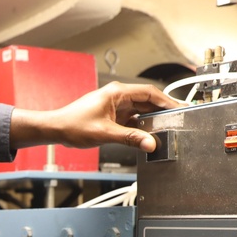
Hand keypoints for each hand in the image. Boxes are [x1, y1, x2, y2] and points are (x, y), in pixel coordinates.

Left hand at [9, 82, 181, 151]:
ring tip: (168, 128)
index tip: (180, 108)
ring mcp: (115, 106)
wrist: (56, 129)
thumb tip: (150, 143)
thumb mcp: (104, 133)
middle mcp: (117, 97)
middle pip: (147, 102)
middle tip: (180, 119)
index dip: (167, 101)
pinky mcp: (112, 116)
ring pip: (141, 111)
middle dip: (163, 111)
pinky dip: (141, 127)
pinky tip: (149, 135)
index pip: (149, 93)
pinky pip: (132, 120)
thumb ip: (130, 138)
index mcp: (117, 93)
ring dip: (152, 120)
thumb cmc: (72, 125)